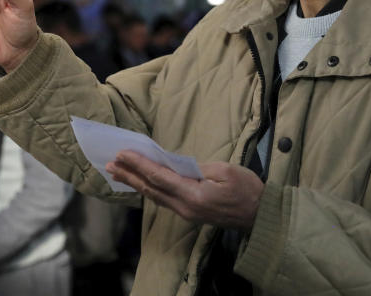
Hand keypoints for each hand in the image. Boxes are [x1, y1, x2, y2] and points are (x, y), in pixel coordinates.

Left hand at [106, 151, 263, 230]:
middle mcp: (185, 207)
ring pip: (155, 196)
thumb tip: (176, 166)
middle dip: (129, 175)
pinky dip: (148, 190)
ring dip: (135, 183)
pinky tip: (140, 184)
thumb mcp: (224, 170)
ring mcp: (186, 213)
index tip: (122, 154)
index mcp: (193, 195)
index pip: (159, 177)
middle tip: (109, 164)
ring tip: (118, 173)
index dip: (138, 165)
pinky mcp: (190, 213)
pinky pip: (163, 200)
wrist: (261, 216)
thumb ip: (197, 168)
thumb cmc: (246, 189)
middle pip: (151, 189)